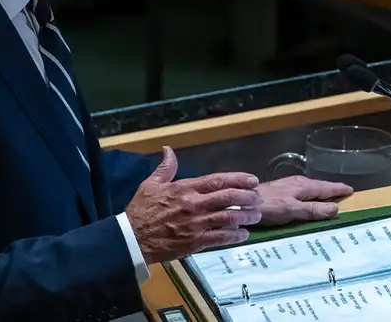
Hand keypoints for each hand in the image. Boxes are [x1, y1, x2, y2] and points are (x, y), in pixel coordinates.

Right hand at [125, 147, 263, 264]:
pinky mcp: (195, 242)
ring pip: (228, 218)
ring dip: (245, 216)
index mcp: (185, 188)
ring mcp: (196, 224)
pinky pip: (220, 238)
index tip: (253, 180)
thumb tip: (169, 149)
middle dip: (247, 197)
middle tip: (259, 198)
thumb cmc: (141, 210)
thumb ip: (165, 167)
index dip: (238, 179)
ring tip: (256, 215)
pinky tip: (243, 235)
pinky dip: (234, 236)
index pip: (217, 180)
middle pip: (228, 197)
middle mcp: (194, 204)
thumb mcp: (150, 184)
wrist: (132, 238)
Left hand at [254, 176, 353, 226]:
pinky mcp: (279, 191)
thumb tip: (335, 208)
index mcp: (303, 186)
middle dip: (332, 190)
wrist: (242, 202)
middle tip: (344, 193)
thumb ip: (313, 210)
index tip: (351, 190)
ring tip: (329, 198)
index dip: (339, 189)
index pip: (326, 187)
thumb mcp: (293, 210)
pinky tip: (307, 202)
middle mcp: (297, 183)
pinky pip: (301, 193)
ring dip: (321, 193)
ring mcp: (287, 186)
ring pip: (310, 189)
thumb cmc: (269, 206)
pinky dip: (310, 196)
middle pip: (319, 187)